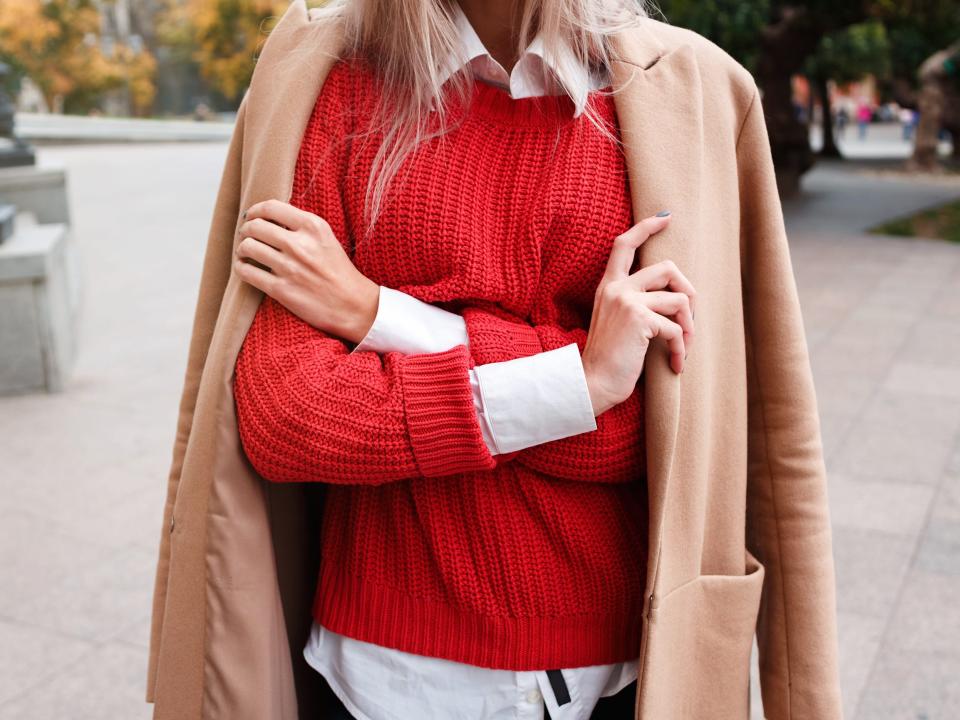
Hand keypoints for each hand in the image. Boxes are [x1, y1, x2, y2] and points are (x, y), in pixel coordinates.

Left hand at [233, 199, 379, 342]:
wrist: (353, 305)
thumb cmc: (339, 271)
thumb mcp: (327, 239)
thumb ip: (302, 226)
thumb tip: (269, 217)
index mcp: (313, 226)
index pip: (271, 207)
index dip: (255, 210)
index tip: (251, 217)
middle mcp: (300, 244)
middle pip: (255, 226)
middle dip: (246, 230)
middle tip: (246, 236)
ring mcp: (289, 268)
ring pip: (248, 247)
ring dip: (241, 249)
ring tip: (245, 253)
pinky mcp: (281, 290)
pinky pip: (247, 272)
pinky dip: (241, 268)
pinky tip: (244, 268)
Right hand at [581, 211, 696, 415]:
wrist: (592, 384)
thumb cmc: (608, 361)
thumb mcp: (618, 324)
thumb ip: (636, 304)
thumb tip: (676, 297)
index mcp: (608, 287)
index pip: (623, 245)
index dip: (646, 227)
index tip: (665, 218)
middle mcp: (616, 288)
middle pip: (667, 268)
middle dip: (688, 291)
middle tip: (690, 317)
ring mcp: (627, 300)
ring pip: (679, 299)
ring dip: (689, 326)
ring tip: (684, 347)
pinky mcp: (639, 318)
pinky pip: (676, 327)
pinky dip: (681, 348)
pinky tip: (677, 364)